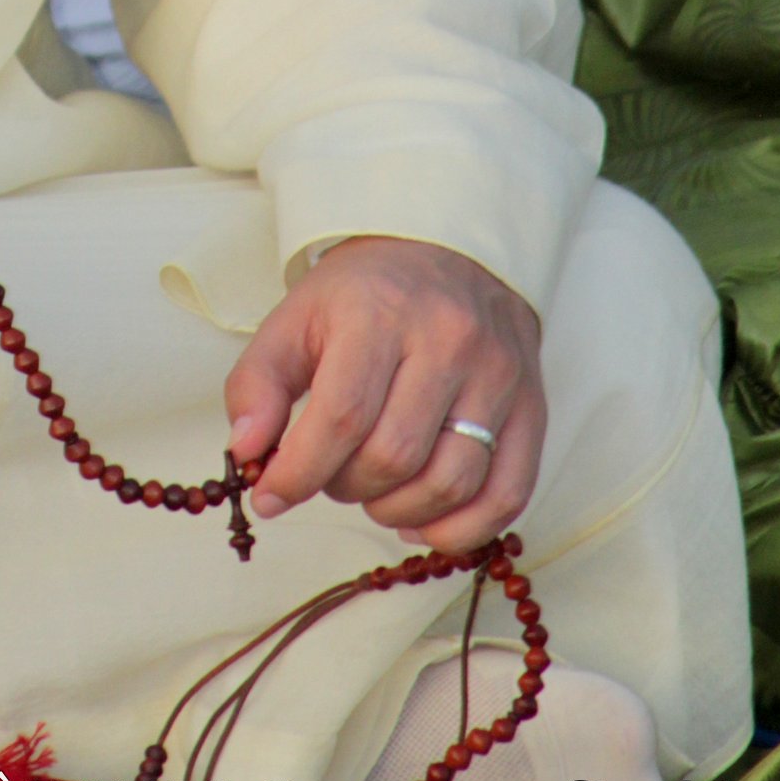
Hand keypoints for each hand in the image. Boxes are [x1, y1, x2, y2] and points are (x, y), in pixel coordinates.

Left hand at [224, 236, 544, 554]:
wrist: (448, 251)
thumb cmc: (363, 295)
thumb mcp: (295, 318)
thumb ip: (258, 383)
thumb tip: (246, 454)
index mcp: (379, 313)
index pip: (342, 416)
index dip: (300, 472)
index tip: (270, 496)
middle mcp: (448, 341)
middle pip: (394, 456)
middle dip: (346, 487)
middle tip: (330, 476)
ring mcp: (498, 375)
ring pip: (451, 482)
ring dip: (397, 512)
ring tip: (372, 492)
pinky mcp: (533, 407)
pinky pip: (508, 494)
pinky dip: (461, 529)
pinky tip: (422, 520)